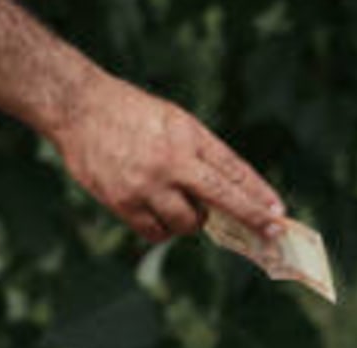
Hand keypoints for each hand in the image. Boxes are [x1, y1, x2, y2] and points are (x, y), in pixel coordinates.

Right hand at [48, 73, 284, 241]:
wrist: (77, 106)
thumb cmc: (132, 113)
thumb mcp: (175, 121)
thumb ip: (203, 155)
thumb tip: (237, 193)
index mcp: (186, 136)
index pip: (232, 170)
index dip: (257, 194)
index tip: (279, 214)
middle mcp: (169, 161)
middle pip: (221, 198)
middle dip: (250, 218)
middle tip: (270, 232)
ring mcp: (146, 184)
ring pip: (187, 224)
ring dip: (190, 221)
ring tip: (177, 201)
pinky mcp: (122, 202)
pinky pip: (156, 233)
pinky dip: (163, 229)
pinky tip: (157, 211)